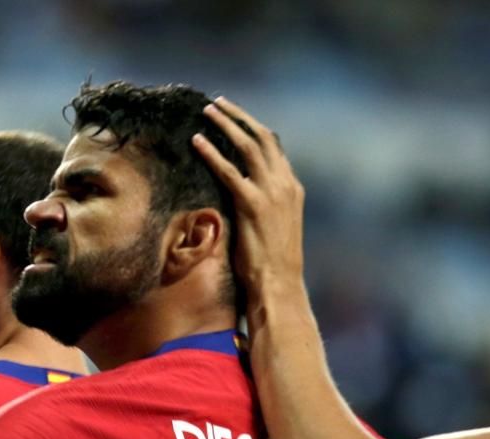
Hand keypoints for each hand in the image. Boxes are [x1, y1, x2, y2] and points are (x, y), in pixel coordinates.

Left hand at [189, 97, 308, 321]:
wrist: (279, 284)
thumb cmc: (271, 264)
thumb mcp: (274, 226)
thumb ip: (264, 205)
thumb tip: (244, 196)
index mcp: (292, 188)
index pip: (274, 147)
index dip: (253, 128)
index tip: (235, 117)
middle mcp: (286, 184)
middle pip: (263, 137)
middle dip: (239, 116)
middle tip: (218, 103)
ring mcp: (271, 193)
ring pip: (248, 146)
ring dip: (226, 125)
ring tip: (207, 111)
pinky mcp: (253, 205)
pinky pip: (229, 171)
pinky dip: (212, 153)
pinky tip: (197, 141)